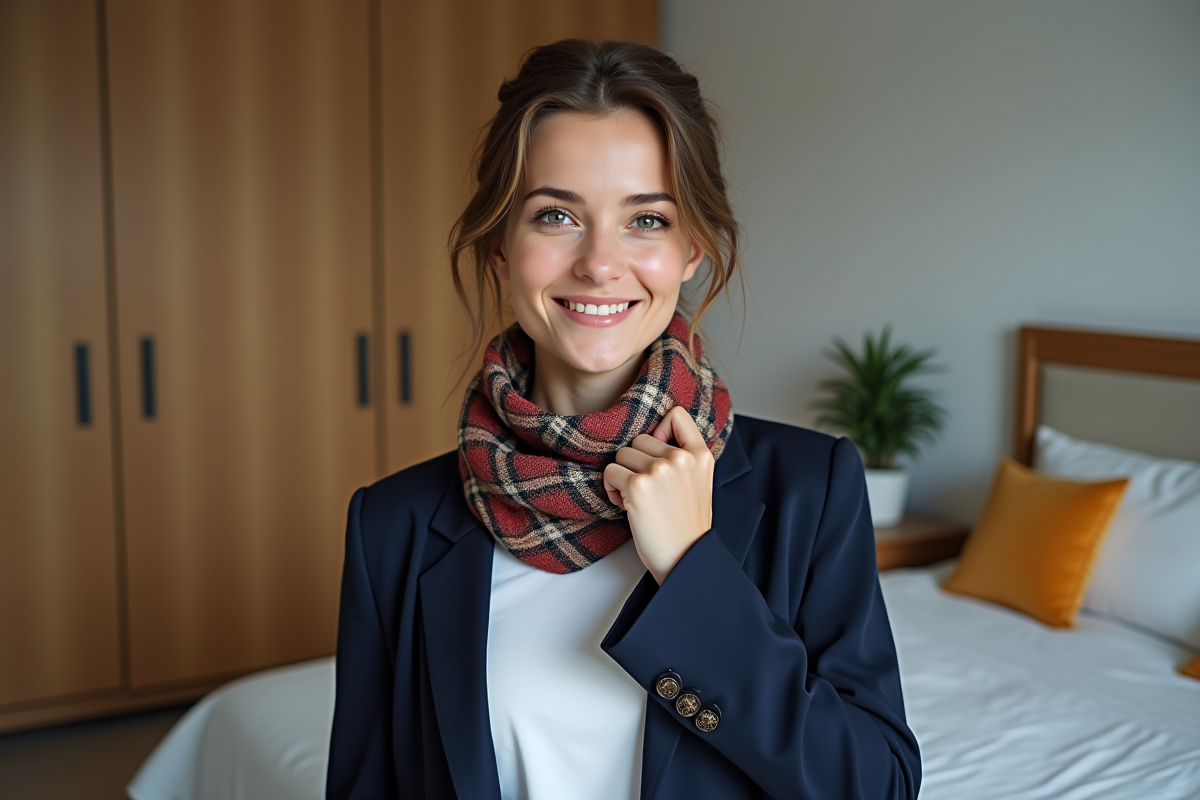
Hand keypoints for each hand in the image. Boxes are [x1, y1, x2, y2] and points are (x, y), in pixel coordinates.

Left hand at [602, 405, 714, 584]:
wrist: (684, 558)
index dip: (660, 429)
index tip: (657, 450)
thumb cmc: (685, 524)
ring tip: (638, 498)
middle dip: (637, 462)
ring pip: (622, 454)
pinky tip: (626, 505)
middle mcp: (681, 459)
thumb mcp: (698, 482)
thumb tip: (652, 434)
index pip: (676, 415)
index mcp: (701, 455)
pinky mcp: (637, 486)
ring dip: (623, 476)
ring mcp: (659, 471)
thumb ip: (683, 456)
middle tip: (647, 489)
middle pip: (639, 439)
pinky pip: (610, 472)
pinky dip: (611, 489)